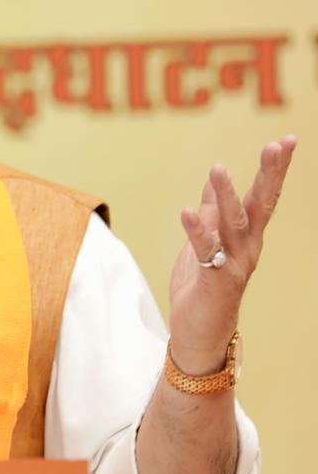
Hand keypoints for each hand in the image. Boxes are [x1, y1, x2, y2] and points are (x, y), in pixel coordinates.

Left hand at [167, 135, 296, 374]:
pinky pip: (206, 251)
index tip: (286, 140)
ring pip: (233, 225)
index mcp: (247, 237)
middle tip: (277, 145)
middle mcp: (247, 248)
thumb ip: (211, 214)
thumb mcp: (205, 242)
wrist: (198, 333)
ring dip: (225, 196)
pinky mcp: (215, 280)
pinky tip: (186, 211)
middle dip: (269, 175)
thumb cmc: (203, 287)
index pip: (263, 197)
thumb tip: (213, 183)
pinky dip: (196, 230)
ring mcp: (234, 264)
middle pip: (260, 206)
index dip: (274, 169)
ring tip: (217, 169)